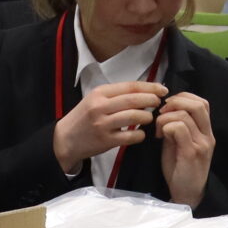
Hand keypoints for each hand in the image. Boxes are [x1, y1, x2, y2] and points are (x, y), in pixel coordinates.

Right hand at [51, 81, 167, 174]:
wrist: (65, 139)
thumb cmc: (84, 117)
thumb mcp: (95, 99)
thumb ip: (116, 95)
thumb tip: (144, 91)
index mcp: (99, 93)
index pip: (130, 86)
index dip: (149, 87)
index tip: (161, 89)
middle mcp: (100, 107)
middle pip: (134, 100)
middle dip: (151, 100)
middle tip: (158, 103)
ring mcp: (103, 124)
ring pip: (134, 117)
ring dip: (147, 117)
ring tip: (149, 118)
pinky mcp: (106, 141)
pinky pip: (130, 136)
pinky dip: (140, 135)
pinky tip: (140, 134)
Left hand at [154, 91, 215, 207]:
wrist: (187, 194)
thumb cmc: (181, 169)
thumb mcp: (179, 143)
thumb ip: (177, 126)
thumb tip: (164, 110)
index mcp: (206, 132)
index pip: (202, 103)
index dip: (182, 98)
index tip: (166, 107)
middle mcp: (208, 136)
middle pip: (197, 105)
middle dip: (174, 103)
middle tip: (161, 114)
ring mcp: (202, 144)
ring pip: (183, 115)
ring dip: (164, 118)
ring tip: (158, 131)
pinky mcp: (192, 152)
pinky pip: (178, 128)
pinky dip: (165, 127)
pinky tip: (160, 138)